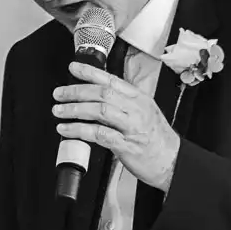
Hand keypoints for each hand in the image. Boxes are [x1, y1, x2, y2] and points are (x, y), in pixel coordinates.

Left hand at [55, 61, 180, 191]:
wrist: (172, 161)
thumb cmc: (155, 139)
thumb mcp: (143, 113)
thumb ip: (122, 103)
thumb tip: (94, 97)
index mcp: (139, 98)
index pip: (111, 80)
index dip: (90, 72)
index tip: (73, 68)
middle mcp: (136, 109)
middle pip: (102, 93)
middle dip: (76, 91)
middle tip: (59, 93)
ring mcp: (131, 127)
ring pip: (99, 110)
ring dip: (75, 109)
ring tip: (58, 110)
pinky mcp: (126, 145)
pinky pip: (99, 134)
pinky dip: (79, 130)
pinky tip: (66, 130)